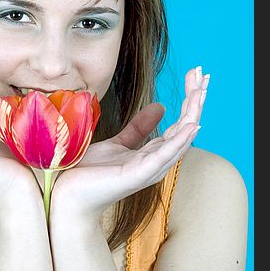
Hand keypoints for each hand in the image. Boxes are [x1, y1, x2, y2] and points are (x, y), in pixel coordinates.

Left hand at [51, 67, 208, 218]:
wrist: (67, 196)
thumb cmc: (90, 173)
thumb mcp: (117, 142)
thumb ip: (139, 128)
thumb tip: (161, 106)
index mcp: (153, 154)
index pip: (180, 123)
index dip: (189, 99)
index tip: (196, 75)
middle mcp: (157, 162)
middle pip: (185, 127)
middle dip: (196, 100)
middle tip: (203, 74)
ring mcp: (149, 169)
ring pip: (180, 138)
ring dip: (192, 113)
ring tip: (201, 91)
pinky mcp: (136, 174)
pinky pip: (163, 155)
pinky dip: (180, 140)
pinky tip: (192, 125)